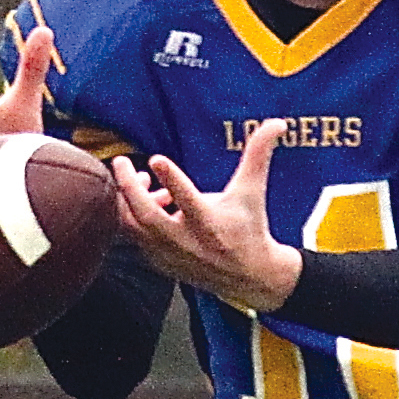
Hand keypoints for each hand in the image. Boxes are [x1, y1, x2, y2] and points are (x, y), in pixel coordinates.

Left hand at [115, 119, 303, 314]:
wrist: (249, 275)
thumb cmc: (248, 226)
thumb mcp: (253, 190)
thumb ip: (259, 154)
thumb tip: (278, 123)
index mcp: (210, 222)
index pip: (188, 200)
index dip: (171, 179)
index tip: (156, 158)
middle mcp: (186, 240)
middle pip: (146, 215)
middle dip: (128, 187)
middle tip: (120, 161)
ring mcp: (169, 253)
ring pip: (133, 226)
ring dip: (129, 199)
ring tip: (141, 179)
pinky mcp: (159, 261)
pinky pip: (134, 237)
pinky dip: (134, 215)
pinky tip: (149, 200)